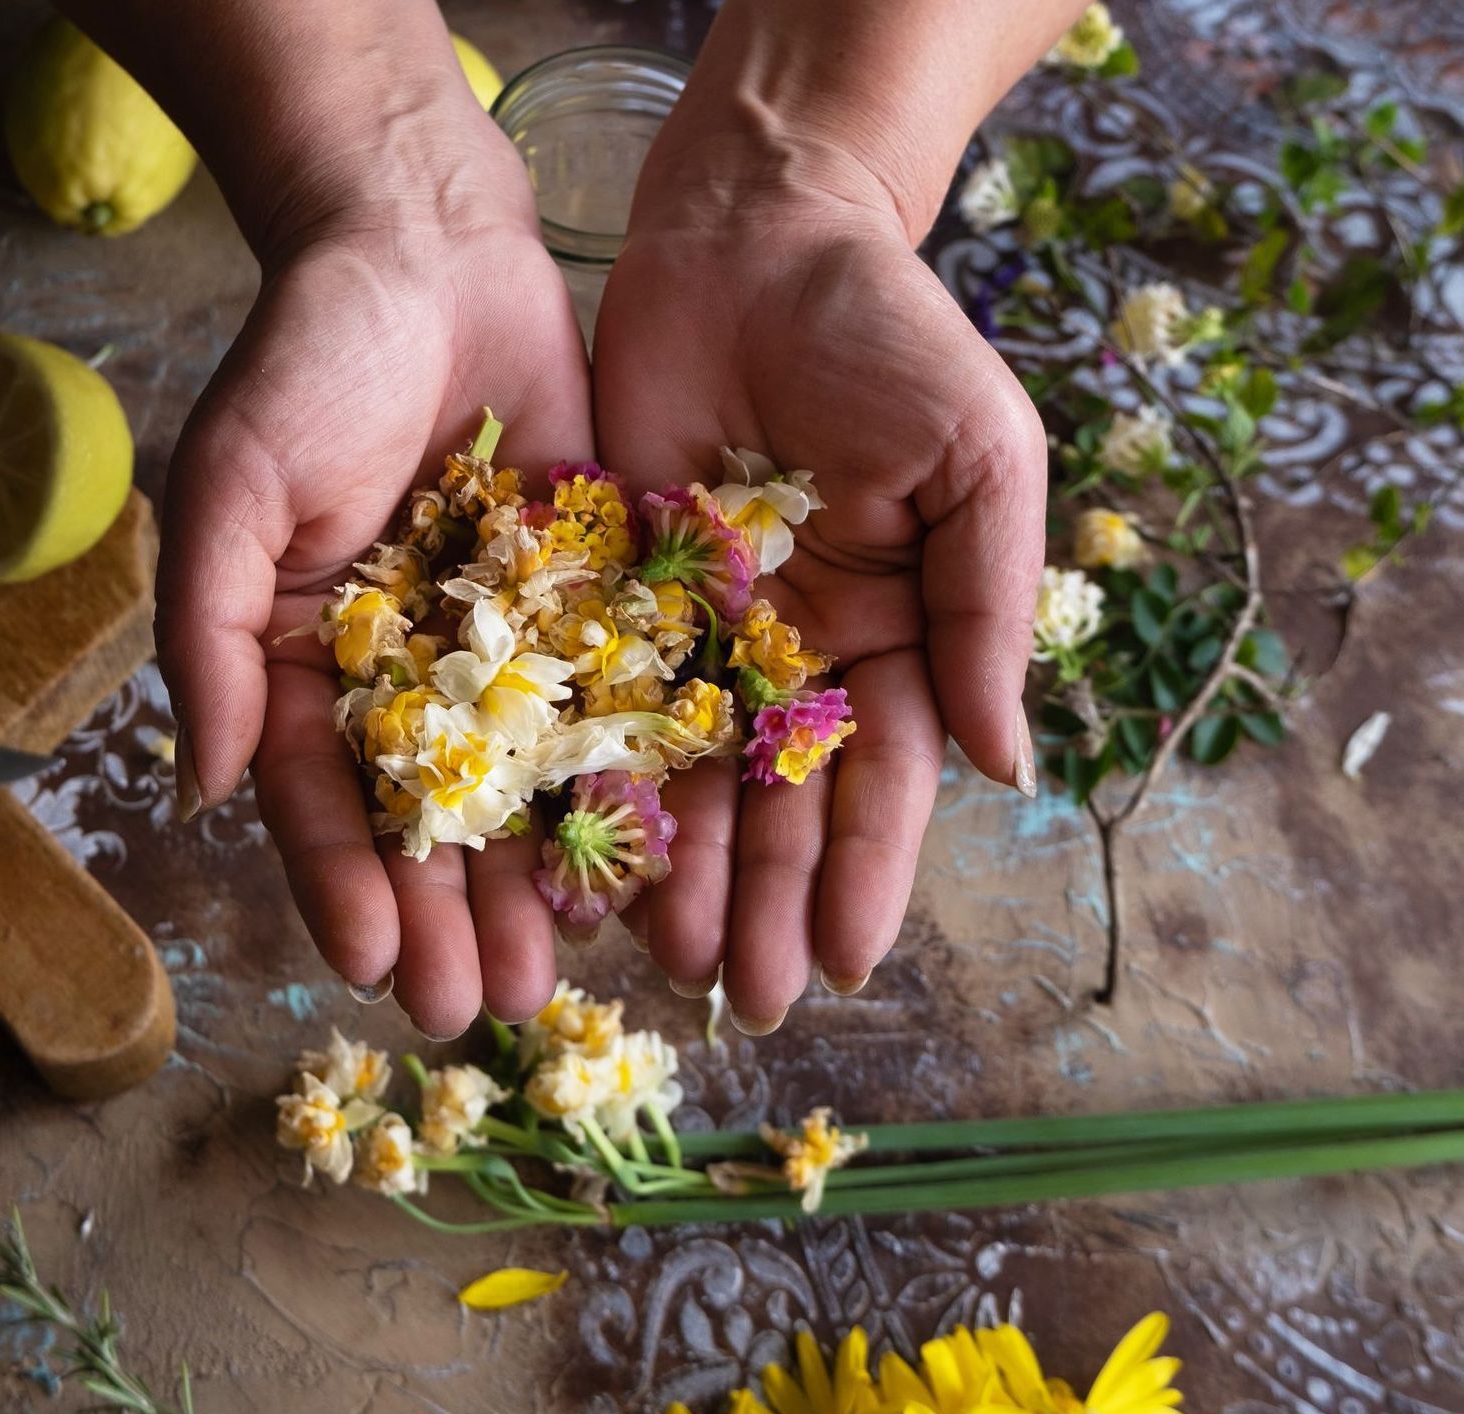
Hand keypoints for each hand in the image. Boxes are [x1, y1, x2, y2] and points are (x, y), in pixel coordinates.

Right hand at [156, 138, 590, 1037]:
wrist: (425, 247)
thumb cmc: (306, 361)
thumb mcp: (231, 489)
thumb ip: (212, 635)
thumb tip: (205, 790)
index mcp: (311, 671)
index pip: (324, 804)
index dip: (347, 889)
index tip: (378, 971)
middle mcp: (409, 684)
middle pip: (432, 827)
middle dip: (454, 922)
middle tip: (489, 1010)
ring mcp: (504, 656)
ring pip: (524, 795)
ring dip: (539, 887)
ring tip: (563, 970)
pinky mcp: (589, 613)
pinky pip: (607, 714)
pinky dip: (623, 790)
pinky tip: (643, 864)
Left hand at [593, 139, 1045, 1030]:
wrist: (755, 235)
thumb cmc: (888, 338)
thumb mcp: (977, 463)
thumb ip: (985, 611)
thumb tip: (1012, 767)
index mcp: (889, 643)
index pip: (882, 785)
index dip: (868, 874)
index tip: (851, 961)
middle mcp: (792, 664)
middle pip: (779, 810)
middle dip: (767, 906)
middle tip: (746, 999)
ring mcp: (697, 643)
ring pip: (686, 786)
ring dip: (680, 879)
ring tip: (665, 964)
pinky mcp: (607, 607)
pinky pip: (597, 714)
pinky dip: (593, 790)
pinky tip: (581, 865)